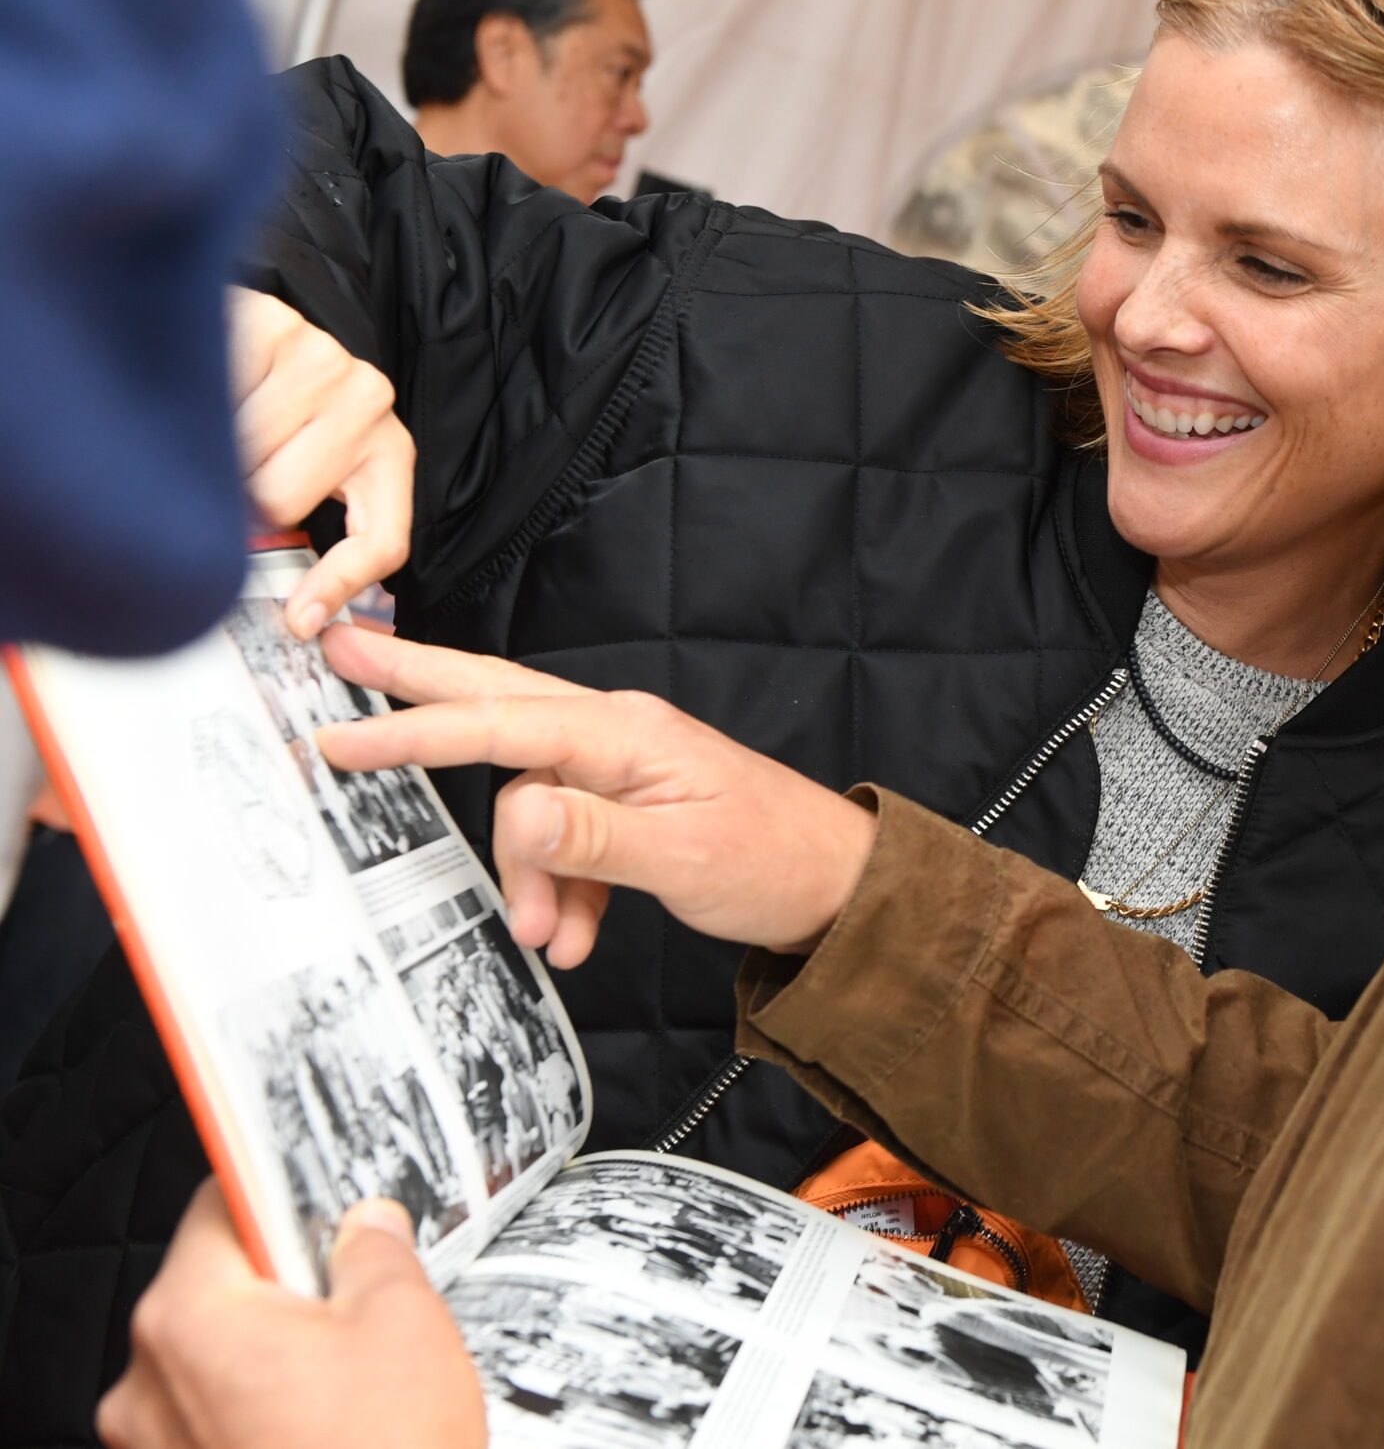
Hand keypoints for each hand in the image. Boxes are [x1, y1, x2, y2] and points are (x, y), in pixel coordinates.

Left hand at [97, 1181, 484, 1448]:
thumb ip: (375, 1252)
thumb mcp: (403, 1321)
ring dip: (279, 1352)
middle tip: (361, 1298)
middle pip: (218, 1285)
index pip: (220, 1204)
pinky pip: (218, 1416)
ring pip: (219, 1357)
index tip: (314, 1184)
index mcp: (188, 1315)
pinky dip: (268, 1408)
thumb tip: (365, 1227)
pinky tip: (333, 1424)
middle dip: (290, 1281)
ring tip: (356, 1378)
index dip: (281, 1187)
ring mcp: (154, 1443)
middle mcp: (147, 1379)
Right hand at [228, 287, 413, 636]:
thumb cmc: (285, 417)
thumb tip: (298, 619)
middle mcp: (370, 404)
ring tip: (214, 427)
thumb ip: (311, 539)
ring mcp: (326, 360)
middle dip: (239, 499)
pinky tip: (206, 391)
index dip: (339, 584)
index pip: (382, 540)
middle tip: (225, 478)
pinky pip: (215, 394)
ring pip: (240, 450)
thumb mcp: (315, 481)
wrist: (262, 331)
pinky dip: (196, 403)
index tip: (298, 621)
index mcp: (389, 456)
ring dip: (210, 450)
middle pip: (280, 498)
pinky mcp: (275, 326)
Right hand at [315, 627, 873, 964]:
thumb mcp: (681, 860)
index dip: (415, 730)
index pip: (502, 721)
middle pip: (496, 702)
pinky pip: (563, 839)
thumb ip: (592, 838)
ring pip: (529, 805)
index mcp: (625, 731)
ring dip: (527, 875)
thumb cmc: (776, 863)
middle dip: (417, 687)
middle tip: (340, 654)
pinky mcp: (627, 804)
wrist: (838, 886)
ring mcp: (621, 766)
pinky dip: (560, 890)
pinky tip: (576, 933)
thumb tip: (518, 812)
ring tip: (550, 934)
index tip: (342, 736)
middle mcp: (618, 733)